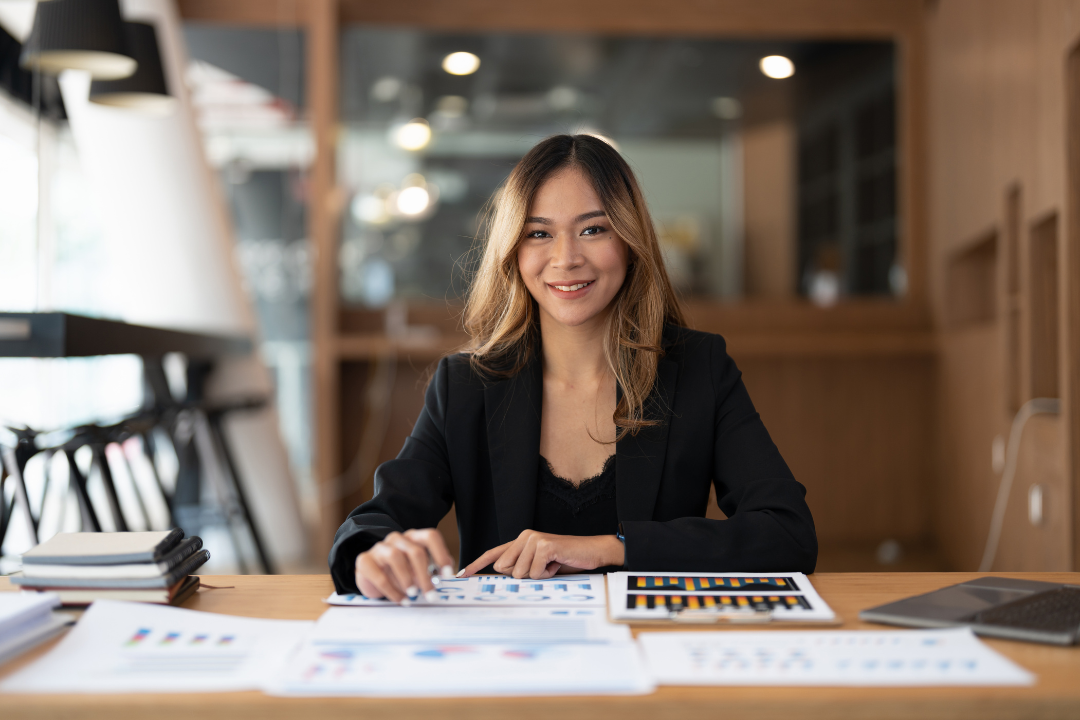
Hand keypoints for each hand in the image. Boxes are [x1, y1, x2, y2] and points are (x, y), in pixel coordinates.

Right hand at [354, 528, 454, 603]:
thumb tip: (445, 580)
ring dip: (407, 579)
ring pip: (396, 557)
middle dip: (425, 575)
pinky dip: (392, 591)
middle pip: (415, 551)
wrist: (370, 577)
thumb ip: (432, 572)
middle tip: (431, 594)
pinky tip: (401, 600)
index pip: (430, 536)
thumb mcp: (418, 571)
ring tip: (413, 594)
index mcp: (414, 537)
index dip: (441, 554)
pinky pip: (379, 575)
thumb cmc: (399, 573)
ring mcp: (380, 547)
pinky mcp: (364, 560)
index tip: (447, 574)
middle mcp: (397, 539)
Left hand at [460, 531, 623, 578]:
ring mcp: (534, 539)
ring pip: (520, 574)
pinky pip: (535, 574)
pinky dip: (547, 575)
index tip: (461, 575)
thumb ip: (521, 568)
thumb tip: (502, 575)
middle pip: (505, 570)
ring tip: (553, 565)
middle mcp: (524, 536)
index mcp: (521, 541)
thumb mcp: (540, 566)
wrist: (592, 552)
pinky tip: (558, 564)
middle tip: (544, 568)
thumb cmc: (566, 560)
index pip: (494, 553)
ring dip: (539, 576)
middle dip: (523, 576)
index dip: (476, 564)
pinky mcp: (544, 546)